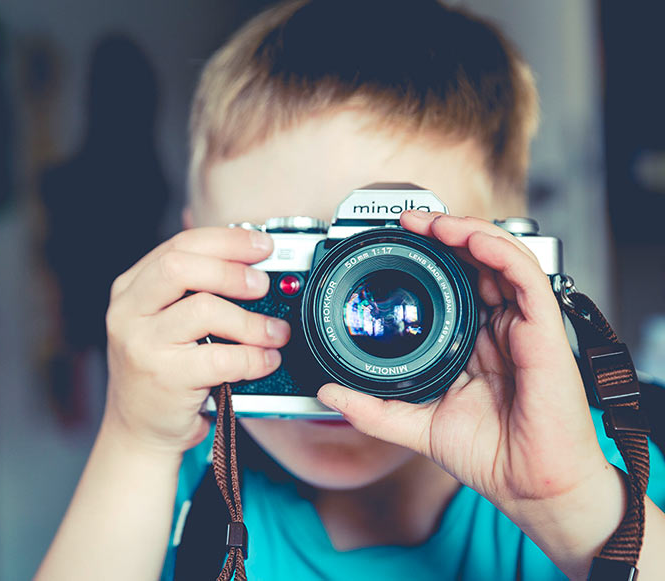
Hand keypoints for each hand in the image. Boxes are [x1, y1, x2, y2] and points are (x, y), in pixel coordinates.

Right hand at [102, 227, 289, 456]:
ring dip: (251, 320)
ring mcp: (143, 345)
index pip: (178, 246)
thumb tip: (250, 263)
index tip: (261, 244)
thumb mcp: (161, 322)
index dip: (225, 240)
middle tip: (263, 285)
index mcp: (130, 289)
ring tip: (273, 332)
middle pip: (181, 267)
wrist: (138, 431)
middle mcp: (129, 313)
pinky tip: (265, 361)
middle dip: (232, 270)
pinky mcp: (165, 378)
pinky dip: (253, 357)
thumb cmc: (159, 372)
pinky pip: (221, 357)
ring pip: (205, 310)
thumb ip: (191, 291)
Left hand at [316, 212, 623, 574]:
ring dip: (468, 231)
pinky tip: (470, 239)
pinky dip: (498, 250)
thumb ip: (371, 409)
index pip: (456, 282)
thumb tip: (327, 393)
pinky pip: (526, 277)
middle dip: (444, 231)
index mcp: (475, 340)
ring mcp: (522, 326)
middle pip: (478, 260)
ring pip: (502, 257)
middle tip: (408, 221)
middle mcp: (500, 327)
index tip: (396, 242)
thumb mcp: (415, 425)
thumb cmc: (490, 455)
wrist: (529, 487)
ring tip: (432, 222)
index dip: (431, 256)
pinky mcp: (544, 331)